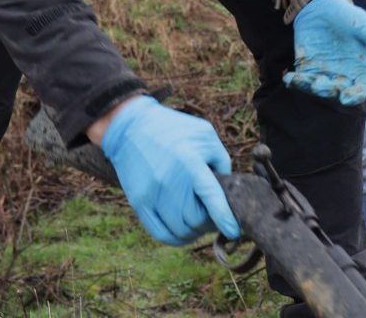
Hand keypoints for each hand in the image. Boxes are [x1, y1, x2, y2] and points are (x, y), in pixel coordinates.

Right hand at [101, 95, 239, 245]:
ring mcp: (152, 194)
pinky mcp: (139, 203)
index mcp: (190, 162)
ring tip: (199, 220)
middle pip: (197, 219)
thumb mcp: (205, 134)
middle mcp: (170, 181)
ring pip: (181, 231)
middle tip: (213, 214)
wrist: (131, 127)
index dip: (225, 219)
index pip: (211, 198)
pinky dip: (177, 238)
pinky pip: (161, 234)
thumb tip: (226, 192)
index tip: (234, 232)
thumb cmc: (174, 130)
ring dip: (195, 231)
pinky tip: (184, 230)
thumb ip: (221, 161)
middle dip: (210, 221)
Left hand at [284, 0, 365, 105]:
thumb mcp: (363, 25)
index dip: (359, 96)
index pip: (365, 89)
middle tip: (327, 88)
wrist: (321, 6)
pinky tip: (289, 78)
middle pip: (343, 93)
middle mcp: (346, 76)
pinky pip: (302, 80)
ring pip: (322, 88)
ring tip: (313, 82)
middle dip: (336, 95)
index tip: (349, 99)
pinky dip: (296, 81)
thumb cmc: (348, 16)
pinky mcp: (307, 69)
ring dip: (316, 88)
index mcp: (364, 69)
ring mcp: (326, 74)